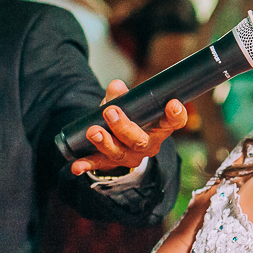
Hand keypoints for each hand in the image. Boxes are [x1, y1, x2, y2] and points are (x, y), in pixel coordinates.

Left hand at [71, 79, 188, 174]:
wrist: (123, 141)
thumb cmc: (133, 117)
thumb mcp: (131, 104)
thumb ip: (123, 95)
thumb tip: (116, 86)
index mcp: (160, 128)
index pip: (174, 122)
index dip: (176, 115)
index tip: (173, 104)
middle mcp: (148, 145)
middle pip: (140, 141)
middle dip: (124, 127)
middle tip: (111, 111)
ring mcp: (129, 156)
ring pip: (118, 153)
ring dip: (105, 142)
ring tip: (93, 131)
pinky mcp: (110, 163)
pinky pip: (98, 164)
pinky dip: (87, 165)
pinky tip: (77, 166)